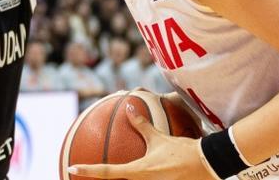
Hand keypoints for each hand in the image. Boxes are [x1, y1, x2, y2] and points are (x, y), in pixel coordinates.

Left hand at [70, 105, 211, 179]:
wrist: (206, 164)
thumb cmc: (182, 150)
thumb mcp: (159, 138)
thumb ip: (142, 125)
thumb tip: (130, 107)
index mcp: (138, 171)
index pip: (108, 172)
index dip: (88, 170)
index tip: (72, 169)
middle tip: (83, 176)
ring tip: (109, 175)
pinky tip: (146, 176)